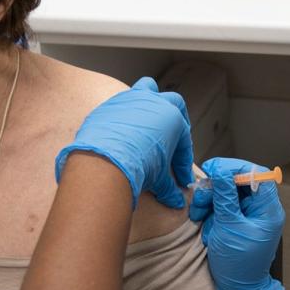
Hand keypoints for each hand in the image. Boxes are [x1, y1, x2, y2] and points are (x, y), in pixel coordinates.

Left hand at [55, 77, 193, 208]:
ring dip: (150, 101)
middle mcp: (154, 103)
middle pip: (173, 103)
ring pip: (146, 88)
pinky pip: (120, 106)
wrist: (106, 159)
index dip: (182, 161)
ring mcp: (130, 100)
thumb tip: (176, 201)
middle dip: (176, 118)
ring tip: (148, 119)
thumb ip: (168, 187)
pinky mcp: (109, 105)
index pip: (183, 140)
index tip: (180, 177)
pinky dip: (124, 117)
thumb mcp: (158, 178)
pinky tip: (121, 134)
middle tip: (172, 137)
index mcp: (172, 117)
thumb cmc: (139, 165)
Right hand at [188, 157, 285, 289]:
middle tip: (200, 196)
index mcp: (268, 208)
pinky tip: (207, 228)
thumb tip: (220, 171)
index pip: (256, 174)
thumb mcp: (229, 227)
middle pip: (238, 182)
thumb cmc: (239, 263)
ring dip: (209, 202)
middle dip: (216, 188)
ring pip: (226, 194)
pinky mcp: (236, 223)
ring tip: (199, 215)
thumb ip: (225, 197)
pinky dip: (210, 214)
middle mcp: (260, 209)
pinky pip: (222, 209)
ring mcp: (248, 216)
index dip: (234, 167)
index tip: (212, 169)